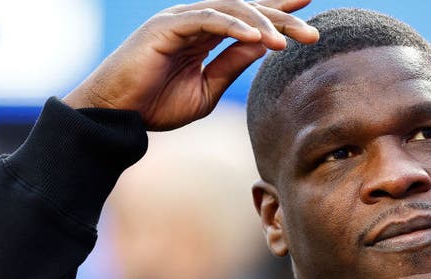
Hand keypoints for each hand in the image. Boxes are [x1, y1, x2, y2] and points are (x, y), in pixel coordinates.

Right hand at [62, 0, 317, 130]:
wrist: (116, 115)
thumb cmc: (155, 105)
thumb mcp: (206, 89)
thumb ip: (232, 65)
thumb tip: (264, 46)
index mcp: (205, 34)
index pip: (248, 17)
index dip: (279, 12)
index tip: (310, 11)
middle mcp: (195, 20)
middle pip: (247, 9)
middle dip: (282, 18)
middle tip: (314, 34)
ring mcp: (179, 19)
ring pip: (231, 9)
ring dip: (263, 23)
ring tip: (289, 41)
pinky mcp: (166, 26)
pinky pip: (207, 19)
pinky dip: (233, 26)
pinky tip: (257, 37)